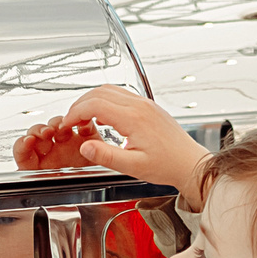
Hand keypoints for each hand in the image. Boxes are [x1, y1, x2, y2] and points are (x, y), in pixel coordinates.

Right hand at [13, 84, 210, 204]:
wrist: (189, 163)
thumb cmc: (166, 165)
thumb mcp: (133, 167)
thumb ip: (106, 156)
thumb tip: (84, 147)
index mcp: (134, 118)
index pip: (95, 105)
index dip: (75, 113)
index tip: (66, 124)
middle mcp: (140, 106)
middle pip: (99, 93)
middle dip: (79, 105)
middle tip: (70, 121)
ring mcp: (145, 104)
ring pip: (110, 90)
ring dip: (91, 101)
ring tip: (82, 119)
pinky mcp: (148, 107)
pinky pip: (121, 95)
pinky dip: (104, 102)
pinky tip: (102, 118)